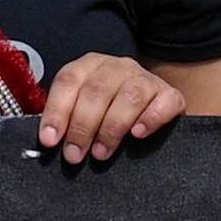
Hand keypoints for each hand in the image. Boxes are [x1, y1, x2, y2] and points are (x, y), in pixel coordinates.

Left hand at [31, 53, 185, 164]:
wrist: (151, 111)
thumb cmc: (109, 116)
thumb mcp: (84, 111)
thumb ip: (67, 120)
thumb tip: (48, 142)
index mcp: (90, 66)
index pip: (69, 80)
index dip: (57, 111)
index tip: (51, 140)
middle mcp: (118, 67)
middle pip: (97, 89)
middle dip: (83, 126)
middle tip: (75, 154)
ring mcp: (146, 78)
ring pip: (130, 95)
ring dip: (112, 127)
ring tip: (102, 153)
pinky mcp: (171, 95)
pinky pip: (164, 102)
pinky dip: (150, 118)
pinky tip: (138, 134)